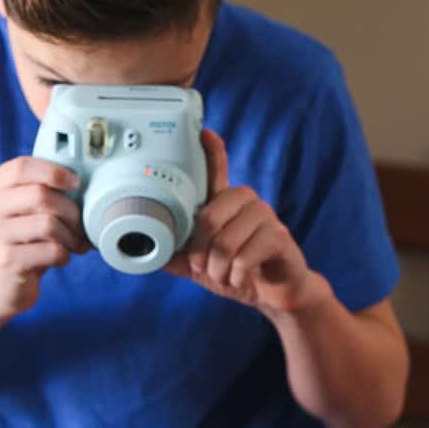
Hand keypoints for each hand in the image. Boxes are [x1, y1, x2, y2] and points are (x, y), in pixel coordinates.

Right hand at [0, 156, 88, 317]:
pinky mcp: (7, 261)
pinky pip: (50, 250)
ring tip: (73, 244)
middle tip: (79, 224)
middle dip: (70, 210)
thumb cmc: (22, 244)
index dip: (53, 172)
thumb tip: (86, 187)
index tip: (75, 183)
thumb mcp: (25, 213)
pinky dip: (64, 255)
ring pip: (48, 224)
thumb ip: (43, 194)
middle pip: (40, 195)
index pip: (21, 167)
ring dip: (70, 236)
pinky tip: (60, 259)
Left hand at [166, 129, 316, 314]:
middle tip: (205, 268)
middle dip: (200, 254)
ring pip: (225, 244)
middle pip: (208, 219)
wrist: (273, 294)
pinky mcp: (279, 237)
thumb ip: (179, 258)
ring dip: (218, 271)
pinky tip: (242, 278)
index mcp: (226, 204)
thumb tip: (149, 253)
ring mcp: (265, 216)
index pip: (218, 171)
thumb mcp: (202, 267)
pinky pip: (243, 258)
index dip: (212, 152)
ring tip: (225, 276)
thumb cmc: (238, 273)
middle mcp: (246, 202)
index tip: (205, 133)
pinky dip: (236, 277)